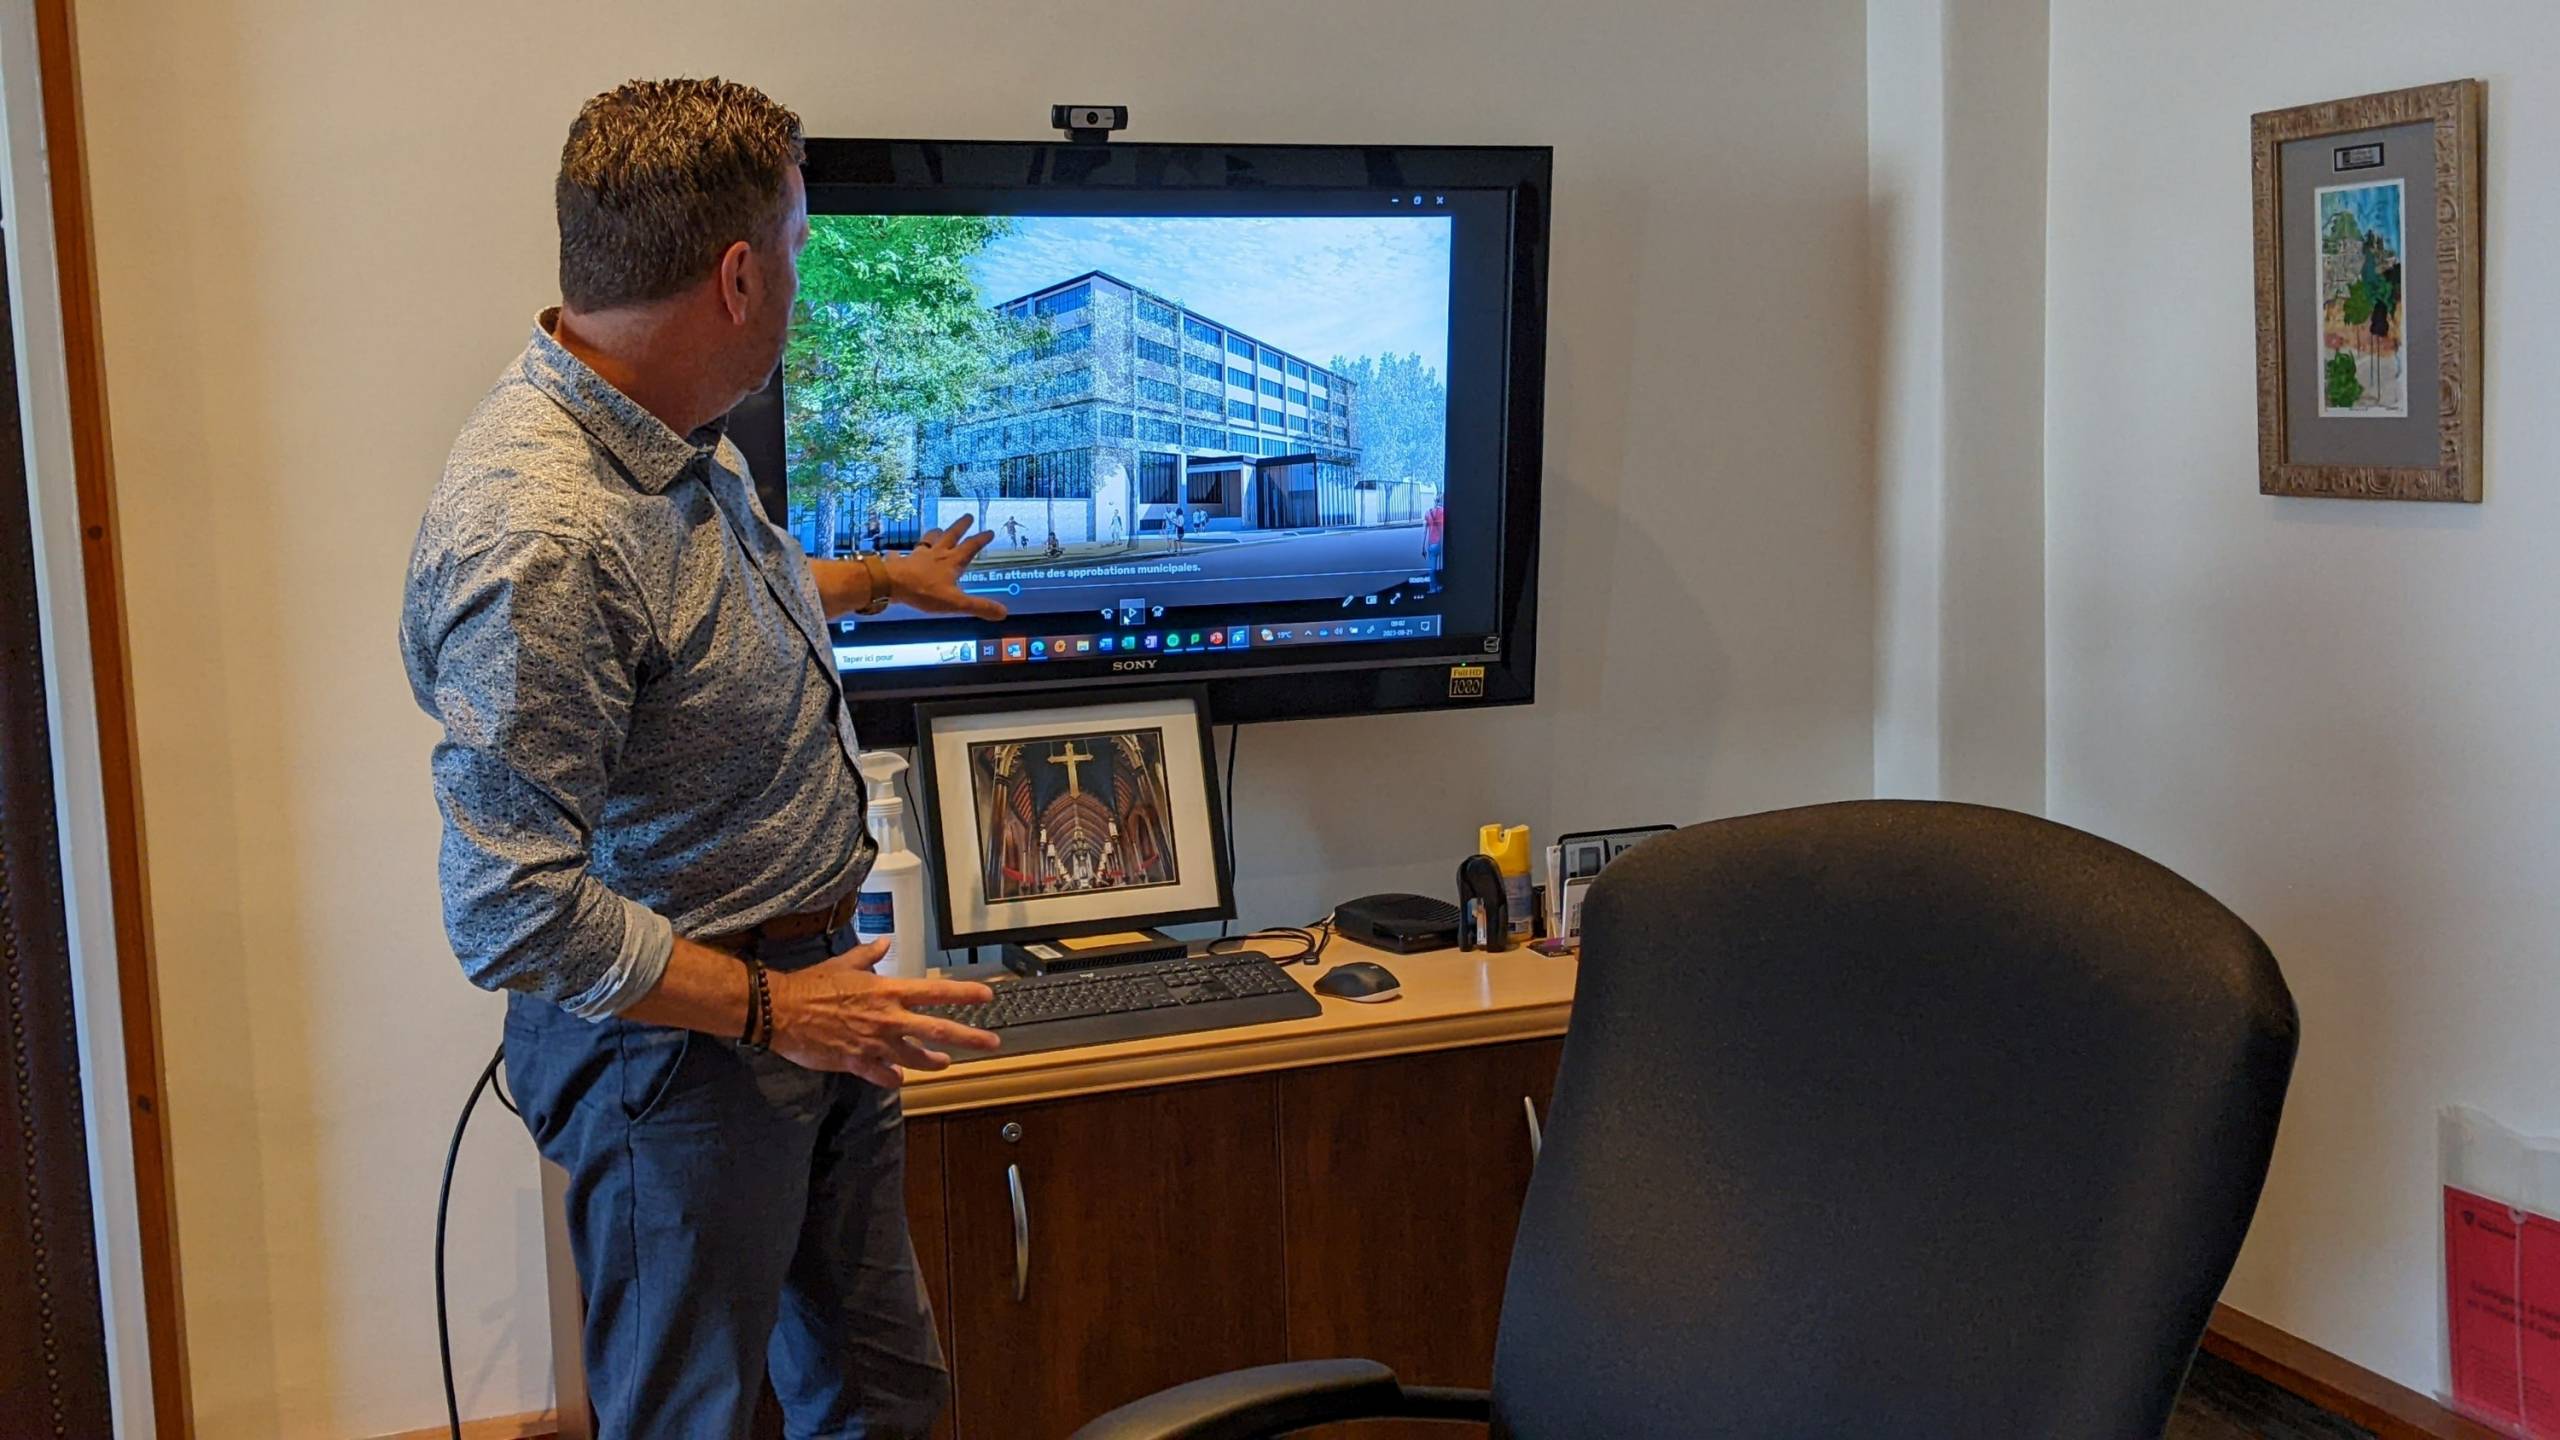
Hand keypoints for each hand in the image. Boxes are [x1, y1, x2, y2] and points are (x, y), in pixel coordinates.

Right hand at [767, 937, 999, 1086]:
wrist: (782, 1010)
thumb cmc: (813, 983)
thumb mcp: (845, 963)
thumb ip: (869, 954)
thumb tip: (884, 942)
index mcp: (889, 991)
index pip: (937, 991)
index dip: (966, 993)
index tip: (988, 995)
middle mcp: (889, 1018)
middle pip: (939, 1030)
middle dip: (970, 1036)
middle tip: (992, 1042)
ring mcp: (875, 1043)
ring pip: (916, 1059)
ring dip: (933, 1062)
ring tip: (944, 1063)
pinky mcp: (858, 1063)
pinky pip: (884, 1076)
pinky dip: (894, 1079)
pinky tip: (898, 1079)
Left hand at [886, 516, 1006, 619]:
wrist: (892, 584)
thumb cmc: (925, 591)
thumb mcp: (956, 602)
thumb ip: (979, 606)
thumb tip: (1003, 612)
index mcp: (952, 562)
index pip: (970, 547)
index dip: (981, 539)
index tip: (989, 531)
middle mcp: (936, 554)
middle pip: (951, 535)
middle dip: (961, 526)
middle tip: (968, 516)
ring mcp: (917, 556)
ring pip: (928, 540)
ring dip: (935, 534)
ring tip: (938, 529)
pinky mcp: (901, 562)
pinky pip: (901, 555)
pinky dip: (900, 553)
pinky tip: (896, 552)